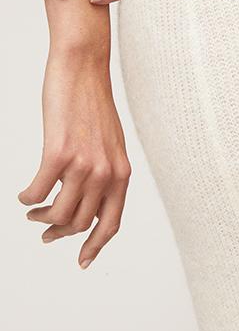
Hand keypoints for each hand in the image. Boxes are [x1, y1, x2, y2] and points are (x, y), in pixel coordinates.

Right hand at [18, 50, 130, 268]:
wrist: (84, 70)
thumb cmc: (93, 105)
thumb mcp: (111, 145)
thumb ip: (106, 173)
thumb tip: (89, 199)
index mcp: (121, 174)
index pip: (111, 223)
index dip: (95, 247)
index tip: (81, 260)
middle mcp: (106, 173)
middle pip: (80, 224)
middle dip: (59, 233)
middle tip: (44, 232)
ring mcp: (83, 164)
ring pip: (59, 214)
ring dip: (41, 218)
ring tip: (32, 210)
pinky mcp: (58, 153)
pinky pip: (38, 191)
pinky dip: (27, 198)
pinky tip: (24, 194)